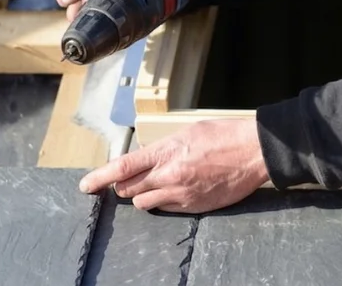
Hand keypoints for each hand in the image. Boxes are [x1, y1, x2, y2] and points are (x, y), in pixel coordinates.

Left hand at [79, 119, 270, 212]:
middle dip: (126, 184)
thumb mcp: (190, 132)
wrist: (255, 152)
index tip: (85, 186)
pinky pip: (166, 209)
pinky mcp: (193, 207)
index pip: (122, 168)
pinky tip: (180, 188)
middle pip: (128, 189)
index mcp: (167, 151)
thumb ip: (165, 148)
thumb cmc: (226, 135)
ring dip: (145, 194)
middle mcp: (169, 175)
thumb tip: (148, 158)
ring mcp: (181, 194)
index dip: (99, 178)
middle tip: (134, 178)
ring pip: (144, 202)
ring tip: (162, 182)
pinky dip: (165, 201)